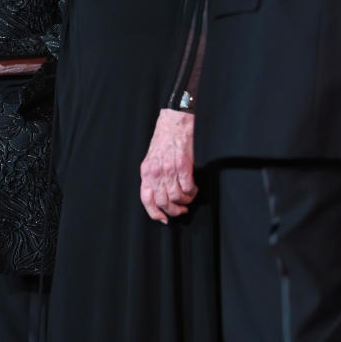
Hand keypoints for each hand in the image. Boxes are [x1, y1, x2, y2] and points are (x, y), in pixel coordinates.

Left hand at [140, 109, 197, 223]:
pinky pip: (188, 188)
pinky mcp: (183, 165)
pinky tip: (194, 188)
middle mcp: (155, 172)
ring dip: (186, 201)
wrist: (174, 123)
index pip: (146, 199)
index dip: (155, 213)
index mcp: (146, 171)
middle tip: (182, 210)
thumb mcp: (152, 159)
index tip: (163, 219)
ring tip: (189, 196)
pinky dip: (193, 192)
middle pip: (163, 202)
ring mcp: (169, 169)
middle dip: (174, 211)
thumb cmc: (164, 141)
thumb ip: (153, 176)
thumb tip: (160, 196)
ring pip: (177, 197)